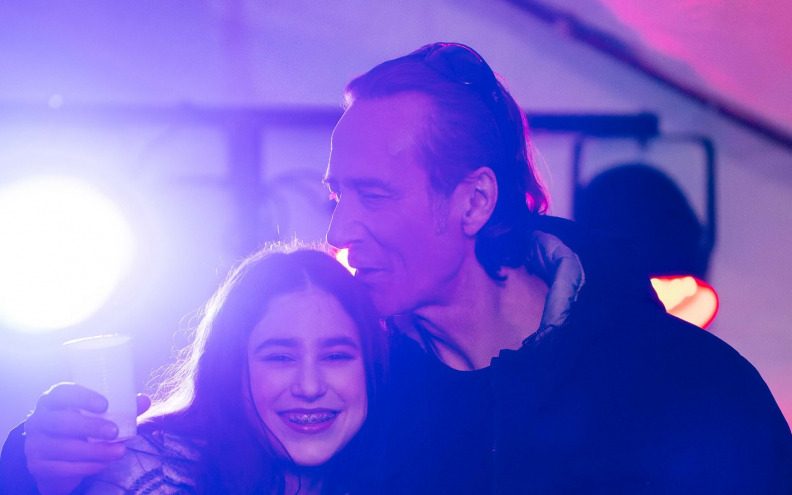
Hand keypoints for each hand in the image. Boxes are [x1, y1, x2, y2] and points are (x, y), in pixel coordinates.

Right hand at [23, 383, 150, 494]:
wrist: (53, 457)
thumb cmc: (79, 427)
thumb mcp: (95, 415)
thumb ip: (120, 407)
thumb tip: (144, 400)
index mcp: (53, 400)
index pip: (62, 393)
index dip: (82, 397)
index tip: (104, 404)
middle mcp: (39, 419)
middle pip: (61, 422)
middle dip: (90, 427)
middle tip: (115, 432)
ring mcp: (35, 443)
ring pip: (63, 448)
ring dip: (94, 451)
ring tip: (119, 452)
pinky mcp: (37, 465)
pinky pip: (62, 468)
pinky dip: (86, 467)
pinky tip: (103, 464)